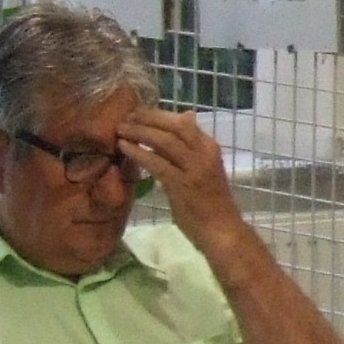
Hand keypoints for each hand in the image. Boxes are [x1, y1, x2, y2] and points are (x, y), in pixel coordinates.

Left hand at [114, 107, 243, 241]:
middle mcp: (204, 153)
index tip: (139, 113)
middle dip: (147, 118)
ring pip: (164, 140)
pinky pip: (157, 163)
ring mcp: (194, 168)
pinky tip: (124, 148)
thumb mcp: (205, 166)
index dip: (158, 114)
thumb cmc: (212, 202)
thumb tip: (186, 117)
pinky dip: (138, 152)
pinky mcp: (182, 185)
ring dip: (140, 132)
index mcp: (209, 147)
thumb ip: (192, 145)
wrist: (222, 230)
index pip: (184, 121)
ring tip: (121, 129)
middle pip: (174, 125)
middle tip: (126, 116)